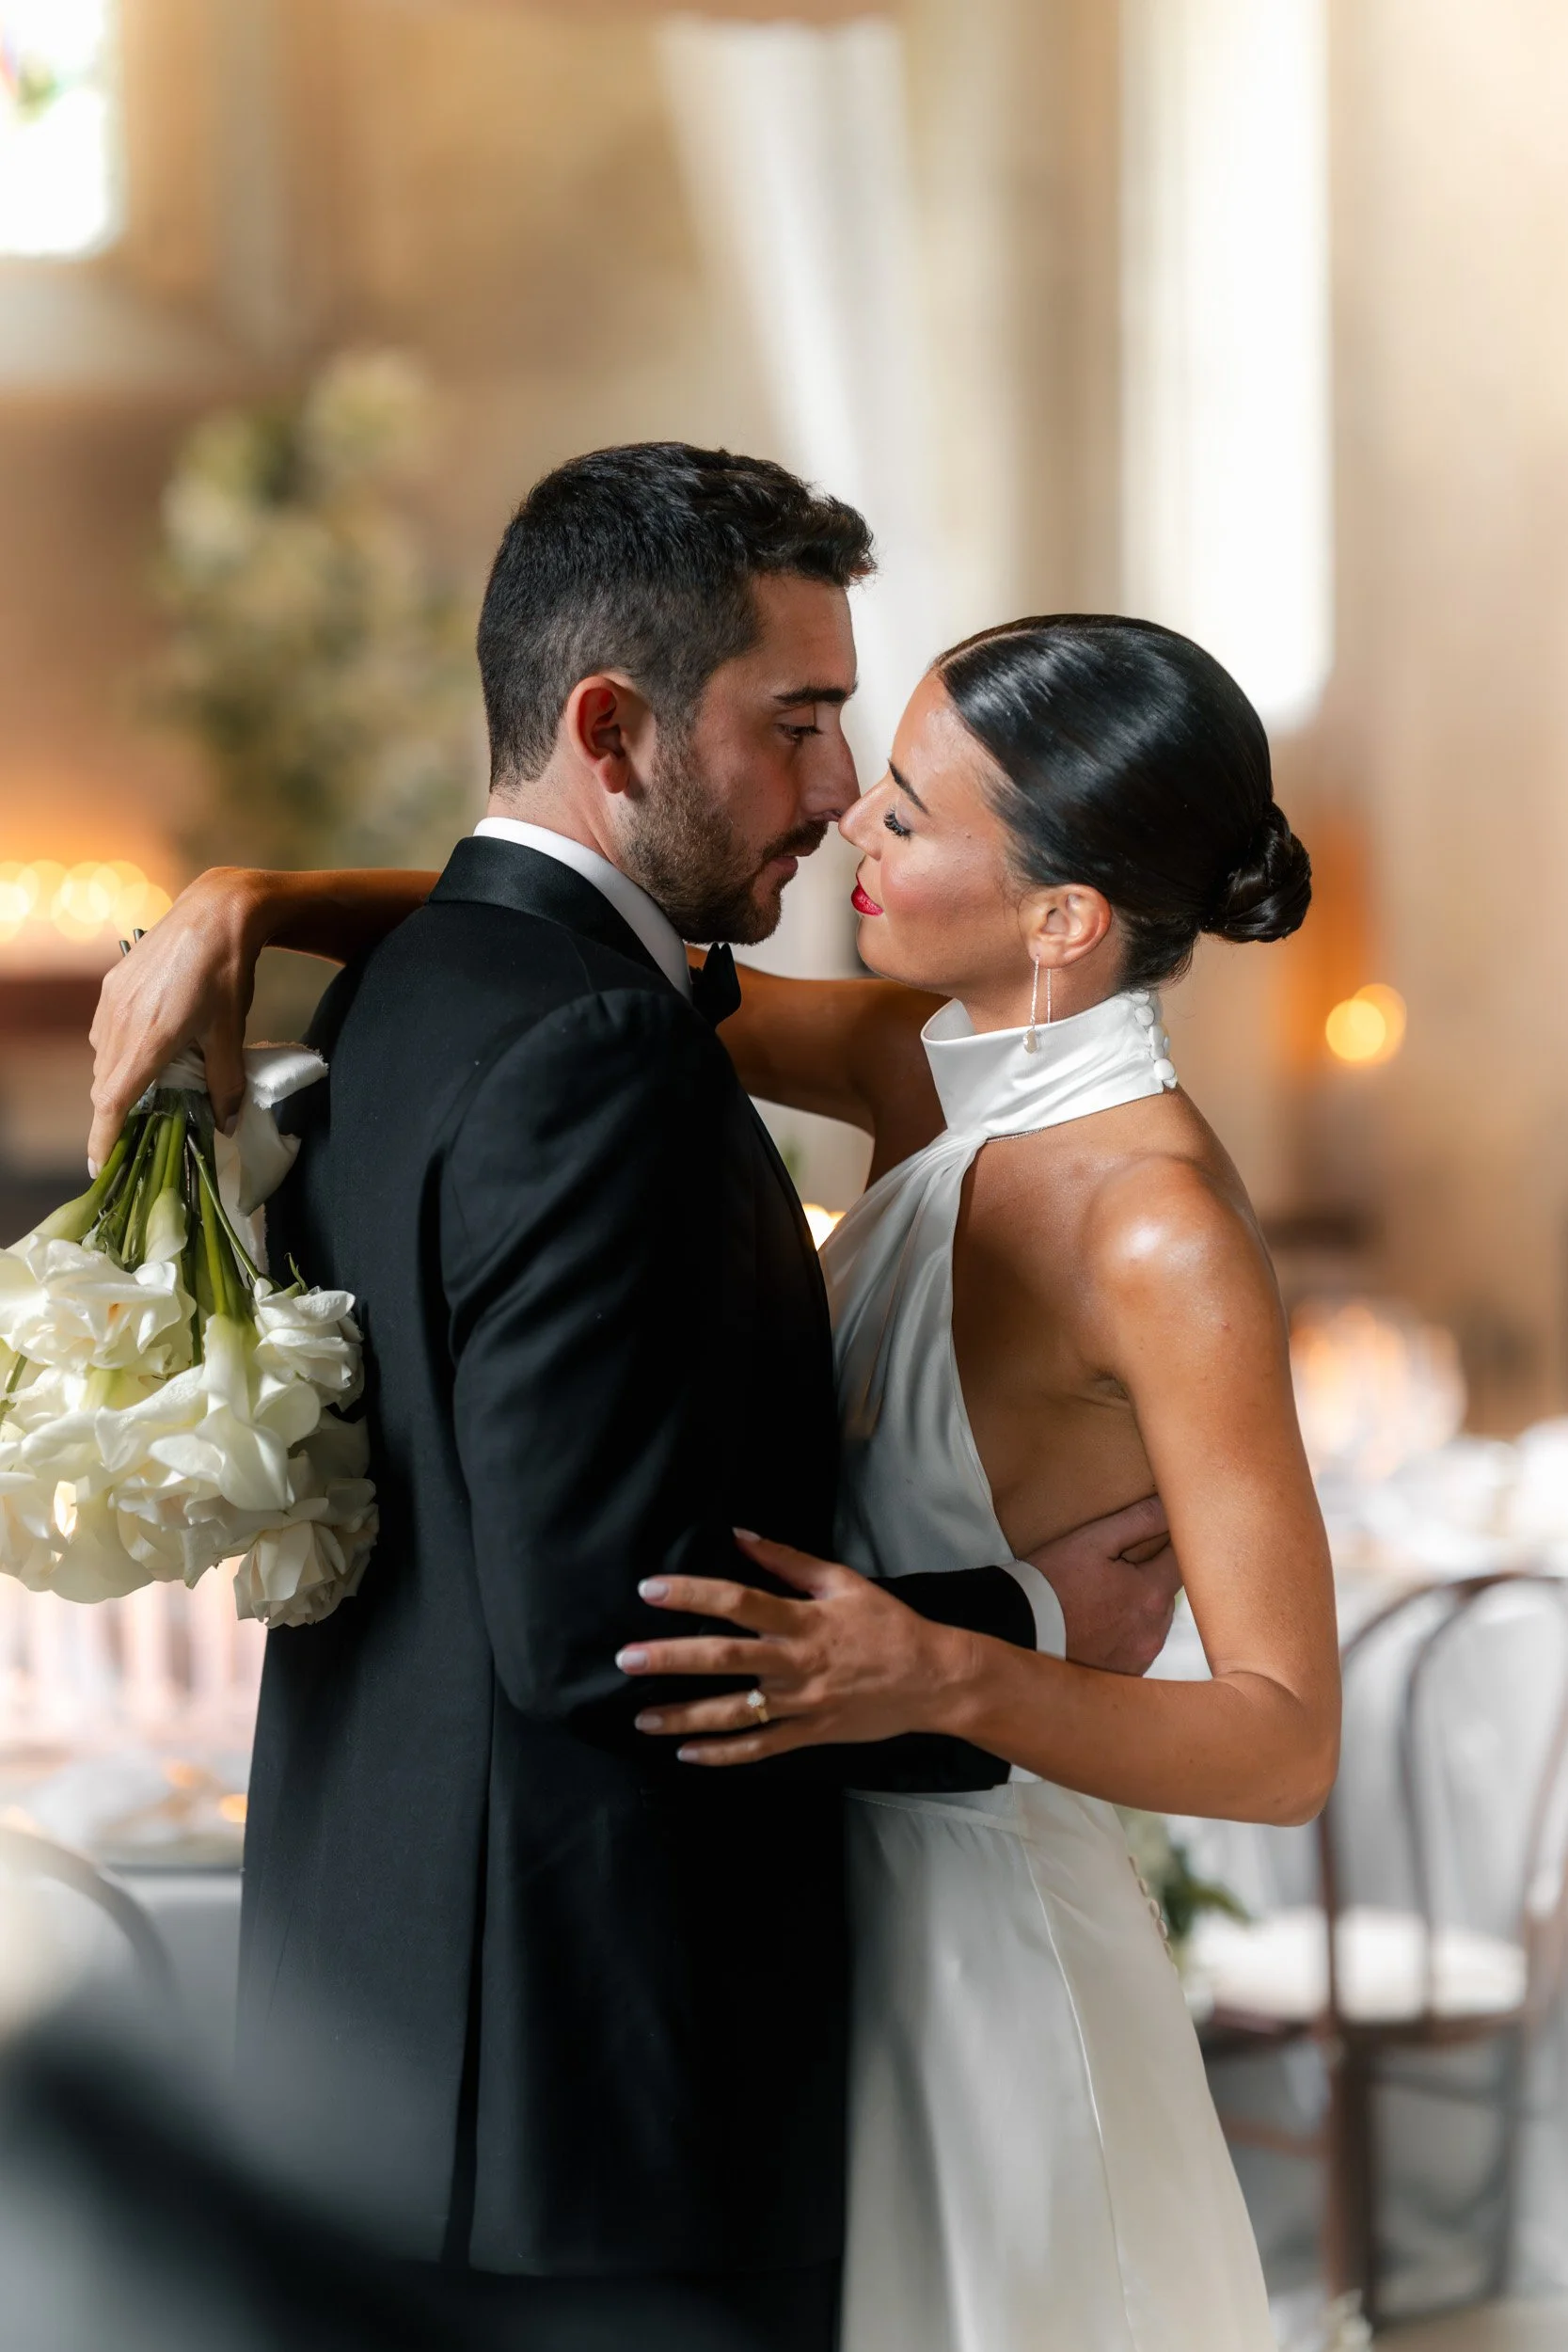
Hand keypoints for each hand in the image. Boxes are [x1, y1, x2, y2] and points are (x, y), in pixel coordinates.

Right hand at [89, 869, 264, 1172]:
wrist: (216, 911)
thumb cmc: (228, 971)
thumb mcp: (233, 1031)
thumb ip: (226, 1081)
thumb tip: (226, 1122)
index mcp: (151, 1039)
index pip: (113, 1101)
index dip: (102, 1137)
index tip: (100, 1167)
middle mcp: (122, 1021)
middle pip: (106, 1084)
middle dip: (114, 1114)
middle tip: (133, 1136)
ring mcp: (113, 1000)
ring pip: (103, 1057)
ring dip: (118, 1081)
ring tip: (146, 1093)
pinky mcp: (113, 983)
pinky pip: (105, 1031)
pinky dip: (118, 1051)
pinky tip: (144, 1051)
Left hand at [616, 1532, 966, 1764]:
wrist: (934, 1679)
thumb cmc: (887, 1625)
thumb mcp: (843, 1582)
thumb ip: (787, 1561)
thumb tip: (739, 1534)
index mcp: (803, 1620)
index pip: (738, 1602)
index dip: (692, 1595)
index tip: (650, 1590)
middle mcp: (796, 1663)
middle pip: (724, 1659)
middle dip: (671, 1660)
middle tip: (627, 1659)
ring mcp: (802, 1703)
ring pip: (735, 1712)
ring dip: (685, 1716)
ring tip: (642, 1718)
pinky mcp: (811, 1734)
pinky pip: (761, 1748)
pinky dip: (723, 1755)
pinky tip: (687, 1755)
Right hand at [1027, 1494, 1180, 1676]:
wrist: (1018, 1629)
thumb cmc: (1053, 1580)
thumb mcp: (1093, 1541)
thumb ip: (1138, 1521)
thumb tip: (1170, 1504)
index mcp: (1151, 1595)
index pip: (1182, 1560)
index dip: (1171, 1543)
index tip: (1155, 1535)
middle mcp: (1155, 1631)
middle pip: (1168, 1592)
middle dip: (1152, 1577)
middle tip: (1120, 1567)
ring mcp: (1141, 1656)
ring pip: (1156, 1620)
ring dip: (1141, 1607)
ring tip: (1106, 1598)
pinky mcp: (1126, 1672)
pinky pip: (1140, 1645)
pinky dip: (1128, 1633)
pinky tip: (1102, 1624)